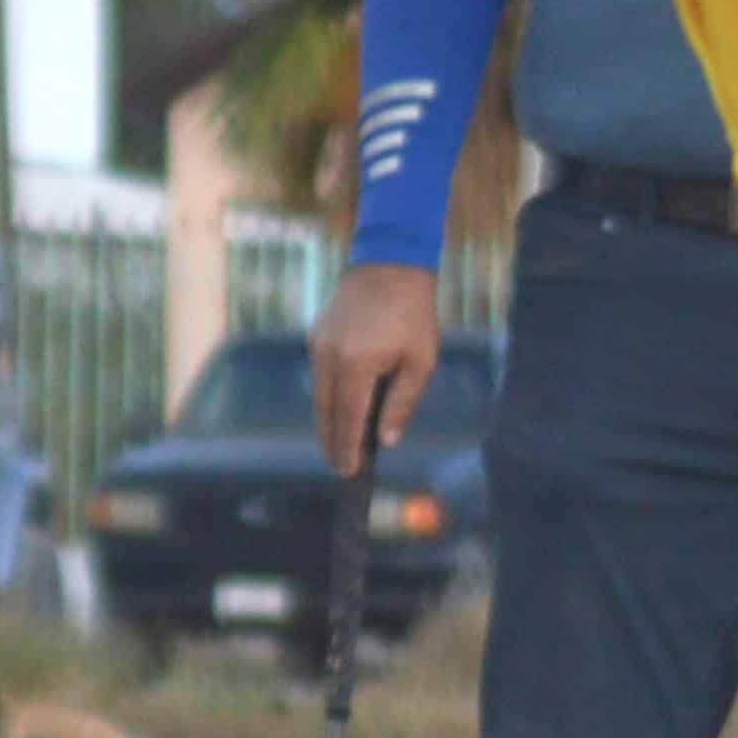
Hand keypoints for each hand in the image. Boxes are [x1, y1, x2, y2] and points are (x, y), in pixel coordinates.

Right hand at [312, 264, 441, 473]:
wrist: (389, 265)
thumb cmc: (413, 314)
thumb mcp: (420, 361)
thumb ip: (403, 403)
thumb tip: (387, 441)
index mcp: (357, 364)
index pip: (349, 418)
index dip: (348, 448)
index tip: (349, 472)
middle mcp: (330, 357)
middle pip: (326, 411)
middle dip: (332, 442)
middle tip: (340, 468)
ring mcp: (319, 345)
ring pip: (319, 395)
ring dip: (327, 422)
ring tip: (337, 447)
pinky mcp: (317, 336)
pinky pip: (320, 376)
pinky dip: (327, 397)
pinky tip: (338, 411)